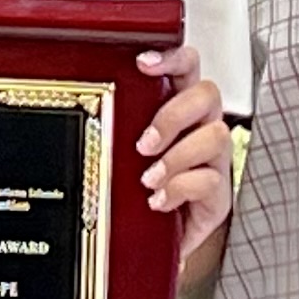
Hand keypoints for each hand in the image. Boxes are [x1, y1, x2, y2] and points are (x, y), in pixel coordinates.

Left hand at [135, 42, 233, 254]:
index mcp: (178, 107)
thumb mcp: (122, 154)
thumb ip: (116, 129)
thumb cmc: (138, 189)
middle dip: (174, 115)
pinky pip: (211, 180)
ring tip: (149, 178)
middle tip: (144, 144)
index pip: (187, 66)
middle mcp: (201, 127)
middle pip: (208, 94)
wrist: (156, 241)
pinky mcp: (219, 194)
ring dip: (177, 157)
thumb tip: (80, 109)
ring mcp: (214, 160)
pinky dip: (180, 189)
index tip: (144, 63)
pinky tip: (158, 201)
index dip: (173, 57)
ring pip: (216, 135)